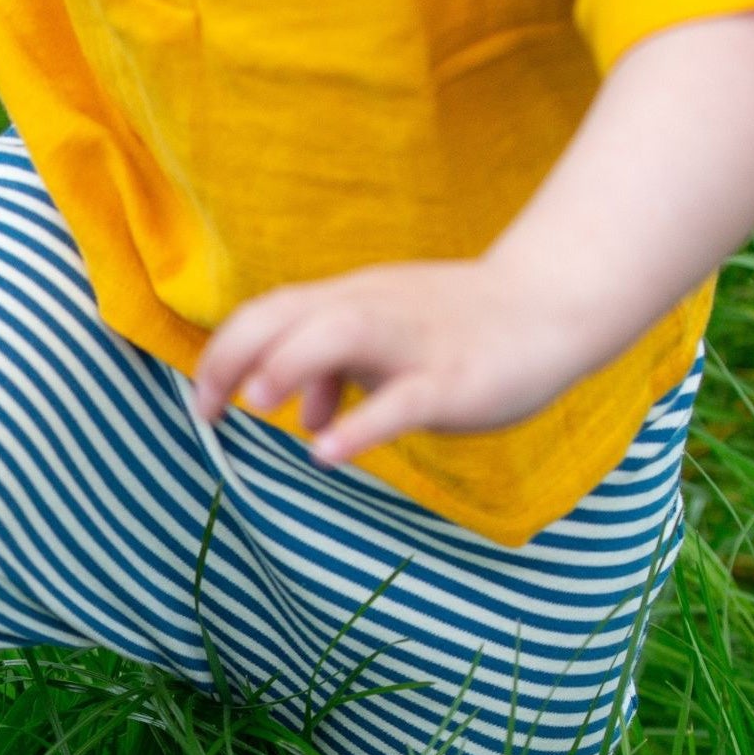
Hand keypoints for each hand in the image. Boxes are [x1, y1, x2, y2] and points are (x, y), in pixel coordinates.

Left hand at [192, 260, 590, 465]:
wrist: (551, 304)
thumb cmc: (459, 327)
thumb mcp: (387, 344)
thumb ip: (337, 372)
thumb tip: (302, 417)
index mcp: (349, 302)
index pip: (268, 313)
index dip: (224, 354)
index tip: (202, 406)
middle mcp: (372, 312)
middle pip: (287, 315)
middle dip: (235, 357)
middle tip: (208, 412)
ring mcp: (414, 343)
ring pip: (341, 336)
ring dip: (292, 367)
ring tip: (260, 406)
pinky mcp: (454, 379)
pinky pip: (403, 399)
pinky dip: (362, 424)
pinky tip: (329, 453)